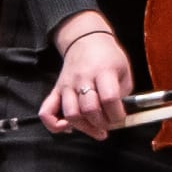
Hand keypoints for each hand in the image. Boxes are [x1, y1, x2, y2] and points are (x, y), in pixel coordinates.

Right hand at [40, 24, 134, 139]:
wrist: (85, 42)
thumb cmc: (109, 58)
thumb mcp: (124, 71)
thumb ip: (124, 93)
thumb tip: (118, 116)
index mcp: (103, 72)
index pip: (109, 98)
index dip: (117, 114)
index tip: (122, 118)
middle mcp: (82, 79)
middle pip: (89, 109)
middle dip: (102, 123)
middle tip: (109, 124)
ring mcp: (66, 85)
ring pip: (70, 113)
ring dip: (84, 127)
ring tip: (96, 130)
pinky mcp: (55, 90)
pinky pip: (46, 111)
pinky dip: (53, 124)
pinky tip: (67, 128)